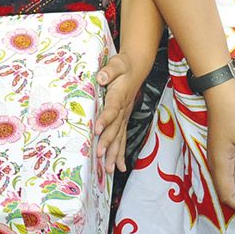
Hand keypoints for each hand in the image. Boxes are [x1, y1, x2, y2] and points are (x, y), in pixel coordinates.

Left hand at [94, 53, 148, 175]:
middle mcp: (123, 110)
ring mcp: (125, 117)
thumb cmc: (124, 66)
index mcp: (119, 96)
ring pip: (120, 138)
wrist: (136, 68)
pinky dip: (120, 153)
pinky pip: (122, 139)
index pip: (112, 109)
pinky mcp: (124, 120)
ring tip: (109, 170)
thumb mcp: (117, 64)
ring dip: (114, 154)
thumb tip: (100, 77)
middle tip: (99, 156)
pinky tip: (118, 167)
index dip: (105, 119)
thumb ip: (109, 70)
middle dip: (108, 144)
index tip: (98, 130)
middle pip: (116, 129)